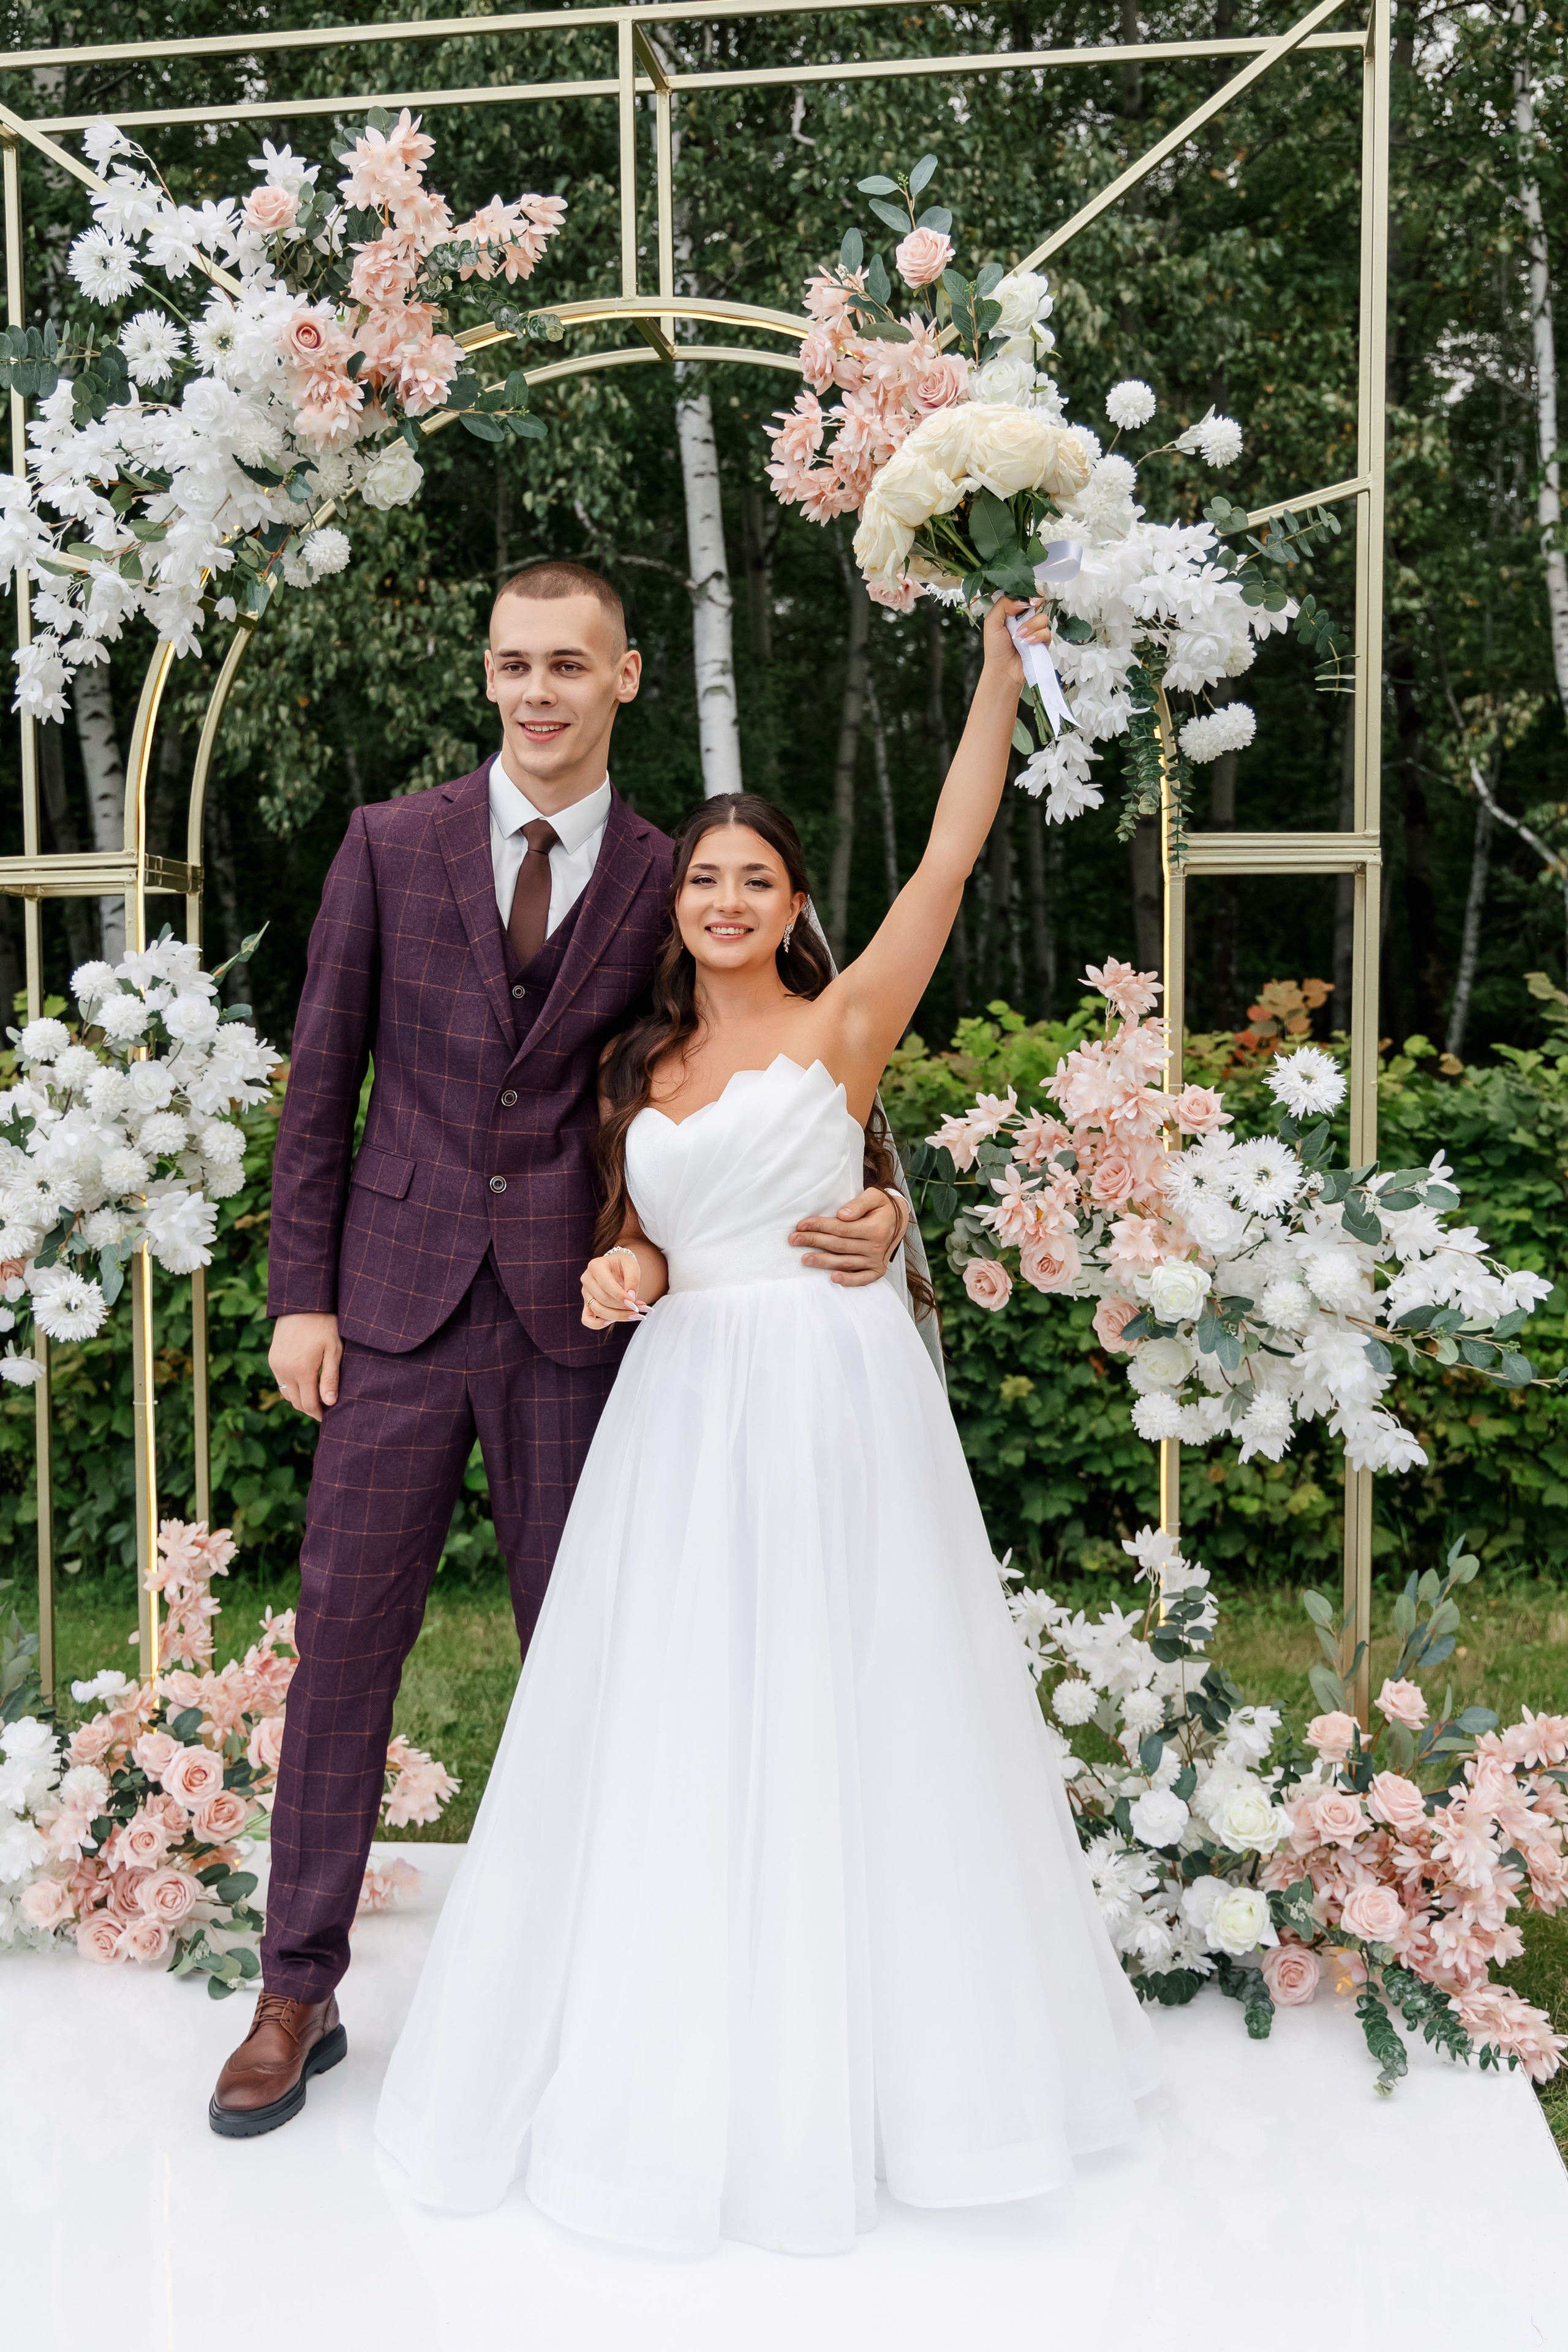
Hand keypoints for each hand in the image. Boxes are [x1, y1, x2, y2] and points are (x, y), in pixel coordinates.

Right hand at [270, 1312, 341, 1421]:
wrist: (302, 1304)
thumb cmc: (324, 1325)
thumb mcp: (333, 1351)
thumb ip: (330, 1378)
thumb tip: (330, 1403)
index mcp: (301, 1370)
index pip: (309, 1404)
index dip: (319, 1413)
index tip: (329, 1417)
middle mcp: (285, 1370)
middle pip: (296, 1402)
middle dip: (310, 1409)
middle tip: (324, 1409)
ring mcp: (276, 1365)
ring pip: (287, 1394)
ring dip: (300, 1399)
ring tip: (315, 1398)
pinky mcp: (272, 1359)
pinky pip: (281, 1382)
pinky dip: (292, 1388)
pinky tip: (304, 1384)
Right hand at [581, 1247, 644, 1329]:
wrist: (616, 1266)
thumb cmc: (623, 1264)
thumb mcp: (632, 1266)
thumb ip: (632, 1280)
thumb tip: (631, 1298)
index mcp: (596, 1265)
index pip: (606, 1284)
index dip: (620, 1297)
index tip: (636, 1305)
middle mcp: (587, 1279)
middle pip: (603, 1299)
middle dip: (624, 1308)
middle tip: (643, 1309)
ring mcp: (585, 1292)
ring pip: (598, 1310)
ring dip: (618, 1316)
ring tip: (636, 1315)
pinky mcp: (587, 1303)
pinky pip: (587, 1319)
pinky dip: (597, 1324)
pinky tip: (612, 1322)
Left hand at [789, 1187, 905, 1284]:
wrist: (900, 1219)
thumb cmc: (882, 1206)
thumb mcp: (874, 1197)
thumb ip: (859, 1204)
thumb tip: (843, 1215)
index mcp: (875, 1228)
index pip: (841, 1228)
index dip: (820, 1226)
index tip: (801, 1225)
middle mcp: (876, 1246)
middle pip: (839, 1245)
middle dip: (814, 1242)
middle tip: (794, 1240)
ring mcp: (877, 1260)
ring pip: (846, 1262)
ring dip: (823, 1262)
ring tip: (804, 1259)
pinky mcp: (877, 1270)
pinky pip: (862, 1279)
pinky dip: (848, 1281)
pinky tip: (833, 1278)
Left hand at [981, 593, 1051, 688]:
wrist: (1003, 670)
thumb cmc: (995, 648)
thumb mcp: (992, 622)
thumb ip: (1003, 605)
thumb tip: (1021, 601)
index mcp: (1012, 611)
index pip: (1024, 595)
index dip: (1028, 593)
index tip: (1028, 597)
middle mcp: (1025, 619)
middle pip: (1038, 601)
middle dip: (1036, 602)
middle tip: (1032, 605)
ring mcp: (1035, 630)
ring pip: (1042, 617)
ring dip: (1031, 626)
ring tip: (1020, 637)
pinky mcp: (1042, 641)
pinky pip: (1047, 632)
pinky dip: (1038, 636)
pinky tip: (1028, 643)